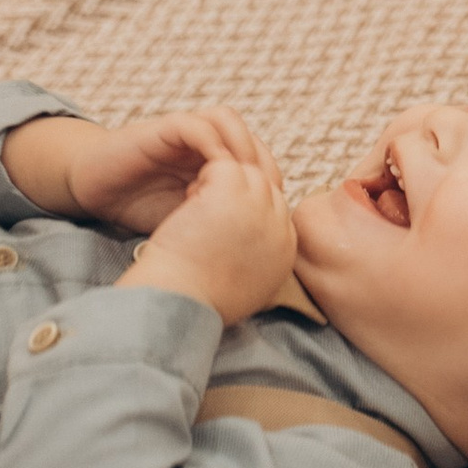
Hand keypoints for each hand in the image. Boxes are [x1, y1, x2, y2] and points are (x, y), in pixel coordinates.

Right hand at [3, 104, 285, 234]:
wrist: (95, 190)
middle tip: (267, 200)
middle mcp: (207, 144)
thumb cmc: (142, 209)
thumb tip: (263, 257)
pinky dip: (210, 145)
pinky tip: (211, 177)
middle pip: (252, 141)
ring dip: (240, 149)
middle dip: (263, 168)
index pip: (261, 164)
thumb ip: (222, 229)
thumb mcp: (190, 224)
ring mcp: (186, 133)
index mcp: (219, 164)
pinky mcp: (164, 128)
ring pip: (229, 122)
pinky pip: (196, 126)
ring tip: (242, 183)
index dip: (271, 188)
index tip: (274, 219)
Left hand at [121, 148, 296, 324]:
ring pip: (247, 172)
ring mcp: (257, 204)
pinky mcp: (231, 189)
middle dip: (237, 192)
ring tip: (197, 208)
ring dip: (220, 183)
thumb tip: (252, 243)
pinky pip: (222, 165)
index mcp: (286, 250)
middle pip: (265, 187)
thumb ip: (260, 261)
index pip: (277, 211)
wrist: (181, 302)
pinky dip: (203, 178)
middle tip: (207, 212)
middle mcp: (279, 225)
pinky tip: (190, 201)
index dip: (250, 209)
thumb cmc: (200, 301)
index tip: (224, 220)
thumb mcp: (250, 288)